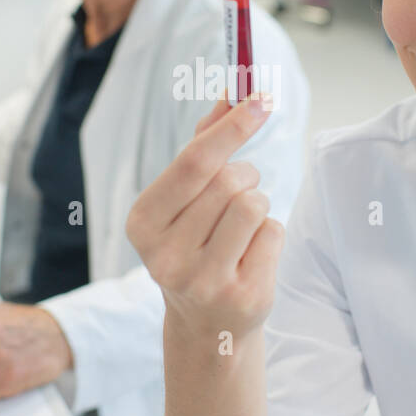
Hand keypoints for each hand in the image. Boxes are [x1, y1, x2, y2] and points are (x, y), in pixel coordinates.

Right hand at [125, 93, 284, 334]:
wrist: (207, 323)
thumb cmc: (195, 242)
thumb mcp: (186, 197)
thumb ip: (205, 141)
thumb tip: (232, 91)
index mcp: (142, 223)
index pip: (193, 163)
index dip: (231, 127)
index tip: (261, 98)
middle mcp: (166, 256)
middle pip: (228, 181)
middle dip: (244, 174)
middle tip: (239, 189)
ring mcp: (204, 281)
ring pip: (254, 204)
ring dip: (258, 202)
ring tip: (243, 224)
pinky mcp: (242, 296)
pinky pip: (273, 233)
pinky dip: (270, 233)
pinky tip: (251, 253)